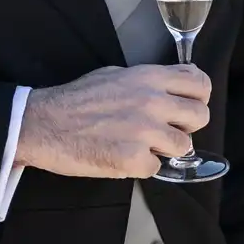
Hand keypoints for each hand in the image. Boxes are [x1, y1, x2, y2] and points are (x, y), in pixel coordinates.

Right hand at [16, 64, 210, 178]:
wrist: (43, 124)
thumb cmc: (75, 99)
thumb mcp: (114, 75)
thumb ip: (146, 82)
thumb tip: (169, 91)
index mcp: (149, 78)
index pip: (199, 83)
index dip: (198, 96)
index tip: (187, 104)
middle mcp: (153, 102)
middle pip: (200, 116)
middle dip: (186, 125)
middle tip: (166, 130)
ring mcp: (145, 132)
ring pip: (183, 146)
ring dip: (164, 149)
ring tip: (140, 145)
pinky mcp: (134, 160)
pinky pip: (156, 168)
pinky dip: (141, 166)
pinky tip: (121, 157)